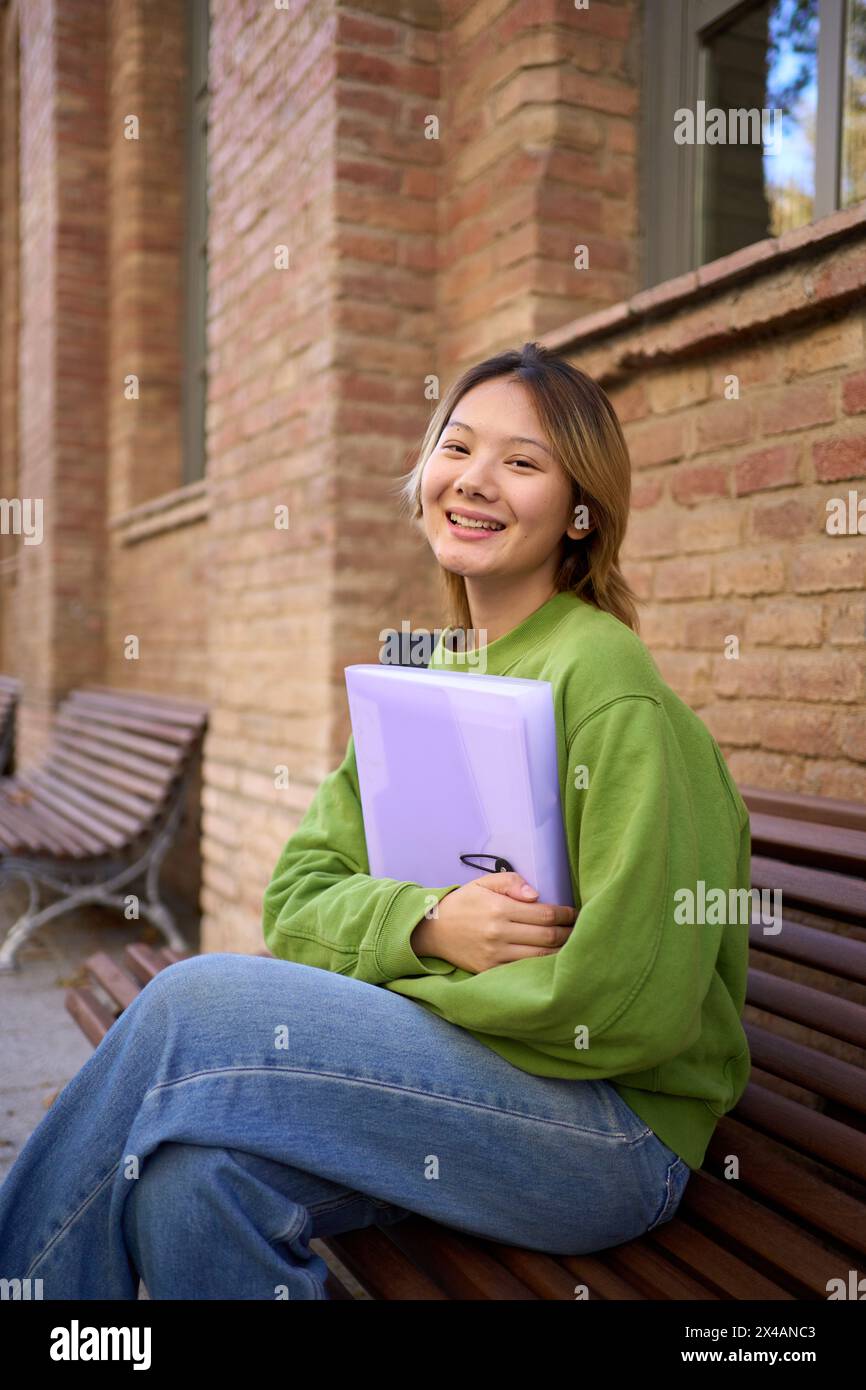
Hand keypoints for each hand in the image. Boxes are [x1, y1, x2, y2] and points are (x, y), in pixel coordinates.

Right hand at [411, 871, 575, 974]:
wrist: (432, 930)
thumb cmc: (463, 904)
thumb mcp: (483, 883)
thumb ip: (511, 882)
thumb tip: (536, 895)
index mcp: (499, 909)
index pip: (544, 914)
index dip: (565, 915)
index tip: (575, 914)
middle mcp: (498, 933)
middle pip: (547, 936)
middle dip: (568, 933)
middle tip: (581, 931)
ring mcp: (494, 955)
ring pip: (539, 956)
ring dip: (560, 952)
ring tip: (573, 946)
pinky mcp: (489, 971)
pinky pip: (523, 970)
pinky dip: (540, 967)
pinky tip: (552, 962)